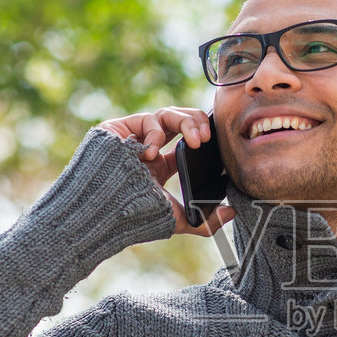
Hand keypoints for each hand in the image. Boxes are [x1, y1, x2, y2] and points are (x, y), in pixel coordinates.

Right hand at [96, 107, 234, 236]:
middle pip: (178, 122)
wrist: (104, 214)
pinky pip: (145, 119)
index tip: (218, 142)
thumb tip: (233, 214)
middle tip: (207, 137)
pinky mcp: (117, 129)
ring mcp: (132, 138)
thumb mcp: (176, 219)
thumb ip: (206, 221)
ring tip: (196, 140)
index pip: (185, 142)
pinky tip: (153, 151)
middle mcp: (146, 149)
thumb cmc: (135, 218)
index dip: (203, 136)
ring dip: (185, 122)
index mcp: (158, 167)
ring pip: (166, 115)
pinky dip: (155, 132)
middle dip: (197, 123)